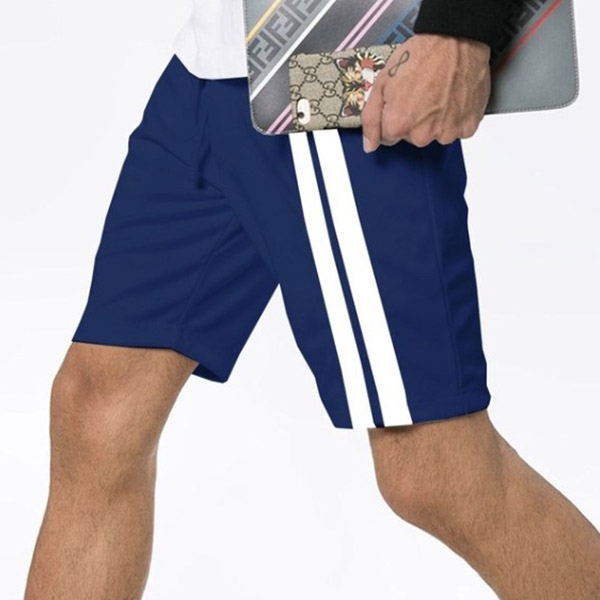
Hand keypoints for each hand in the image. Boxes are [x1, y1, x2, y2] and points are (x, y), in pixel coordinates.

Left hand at [361, 33, 491, 151]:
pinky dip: (455, 118)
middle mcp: (423, 135)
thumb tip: (370, 145)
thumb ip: (371, 119)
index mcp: (399, 125)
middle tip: (420, 95)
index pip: (388, 138)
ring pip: (435, 135)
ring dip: (436, 120)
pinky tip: (452, 99)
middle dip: (414, 121)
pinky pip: (457, 130)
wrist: (456, 40)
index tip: (400, 103)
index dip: (392, 119)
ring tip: (438, 94)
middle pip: (412, 138)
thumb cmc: (422, 56)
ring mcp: (447, 133)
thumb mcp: (382, 83)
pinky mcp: (467, 127)